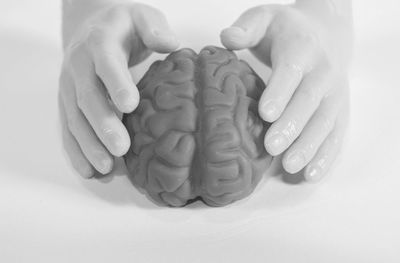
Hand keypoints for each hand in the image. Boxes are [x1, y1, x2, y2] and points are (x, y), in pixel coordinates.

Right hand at [59, 3, 178, 177]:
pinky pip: (68, 128)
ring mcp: (69, 87)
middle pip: (87, 97)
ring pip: (74, 118)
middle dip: (103, 124)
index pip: (106, 63)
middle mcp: (79, 66)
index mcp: (100, 43)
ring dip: (88, 145)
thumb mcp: (141, 16)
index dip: (116, 83)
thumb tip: (170, 43)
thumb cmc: (123, 26)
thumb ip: (154, 27)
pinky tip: (90, 171)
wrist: (91, 28)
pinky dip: (77, 151)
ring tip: (105, 168)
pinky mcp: (68, 103)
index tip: (130, 105)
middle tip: (120, 148)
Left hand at [220, 4, 351, 181]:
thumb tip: (226, 37)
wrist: (327, 33)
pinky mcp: (340, 110)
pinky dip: (326, 156)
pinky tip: (311, 175)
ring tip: (291, 167)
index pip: (291, 70)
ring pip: (326, 121)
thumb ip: (247, 26)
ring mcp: (335, 93)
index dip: (280, 91)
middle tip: (272, 147)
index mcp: (302, 47)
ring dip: (310, 146)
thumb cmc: (288, 31)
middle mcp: (323, 71)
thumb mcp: (266, 18)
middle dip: (292, 126)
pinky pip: (337, 134)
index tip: (265, 113)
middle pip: (310, 100)